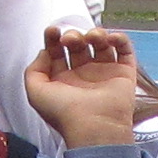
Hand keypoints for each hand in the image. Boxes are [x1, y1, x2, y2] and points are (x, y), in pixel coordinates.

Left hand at [21, 26, 138, 148]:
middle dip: (73, 36)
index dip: (54, 38)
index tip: (53, 31)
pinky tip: (110, 39)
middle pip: (78, 45)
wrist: (94, 126)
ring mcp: (104, 74)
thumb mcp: (35, 93)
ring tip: (92, 38)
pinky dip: (119, 39)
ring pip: (101, 45)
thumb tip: (45, 52)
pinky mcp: (123, 74)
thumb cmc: (64, 113)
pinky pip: (124, 50)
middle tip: (71, 39)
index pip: (57, 52)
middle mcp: (83, 75)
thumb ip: (33, 70)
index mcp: (63, 80)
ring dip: (96, 34)